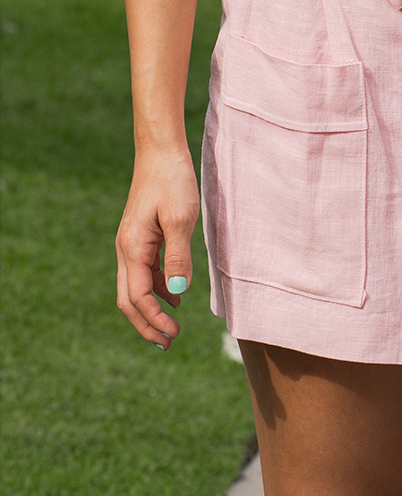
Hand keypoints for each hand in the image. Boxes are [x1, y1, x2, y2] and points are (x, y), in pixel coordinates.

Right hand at [116, 145, 199, 346]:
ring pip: (136, 287)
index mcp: (132, 247)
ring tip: (173, 326)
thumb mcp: (181, 217)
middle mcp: (126, 249)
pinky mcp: (142, 237)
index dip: (154, 319)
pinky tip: (175, 295)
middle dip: (146, 324)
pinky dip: (158, 288)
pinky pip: (145, 271)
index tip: (173, 335)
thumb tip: (177, 292)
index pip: (139, 297)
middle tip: (168, 343)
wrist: (161, 152)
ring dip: (152, 308)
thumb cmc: (172, 180)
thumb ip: (178, 255)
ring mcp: (132, 243)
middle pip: (129, 299)